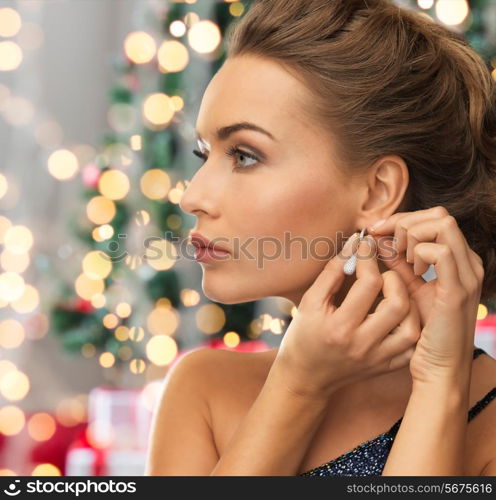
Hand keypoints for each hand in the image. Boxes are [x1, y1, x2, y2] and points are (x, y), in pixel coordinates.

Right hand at [275, 232, 420, 399]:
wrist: (305, 377)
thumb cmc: (303, 336)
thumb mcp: (310, 302)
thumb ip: (332, 272)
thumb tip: (354, 245)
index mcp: (340, 327)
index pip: (369, 284)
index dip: (368, 257)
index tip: (365, 246)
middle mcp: (363, 345)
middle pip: (398, 305)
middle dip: (393, 279)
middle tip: (381, 273)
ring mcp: (377, 359)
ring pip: (411, 327)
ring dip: (407, 302)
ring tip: (391, 293)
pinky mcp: (386, 367)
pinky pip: (411, 346)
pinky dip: (410, 326)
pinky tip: (397, 316)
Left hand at [367, 206, 483, 385]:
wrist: (439, 367)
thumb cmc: (424, 330)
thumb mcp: (409, 288)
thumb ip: (398, 263)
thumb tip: (379, 239)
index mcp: (457, 261)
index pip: (435, 218)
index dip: (403, 218)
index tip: (376, 230)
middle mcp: (467, 263)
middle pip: (441, 215)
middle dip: (405, 221)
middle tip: (383, 239)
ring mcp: (466, 275)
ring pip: (443, 224)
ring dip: (412, 234)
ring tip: (400, 257)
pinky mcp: (457, 291)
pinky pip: (440, 252)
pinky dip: (419, 252)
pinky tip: (410, 269)